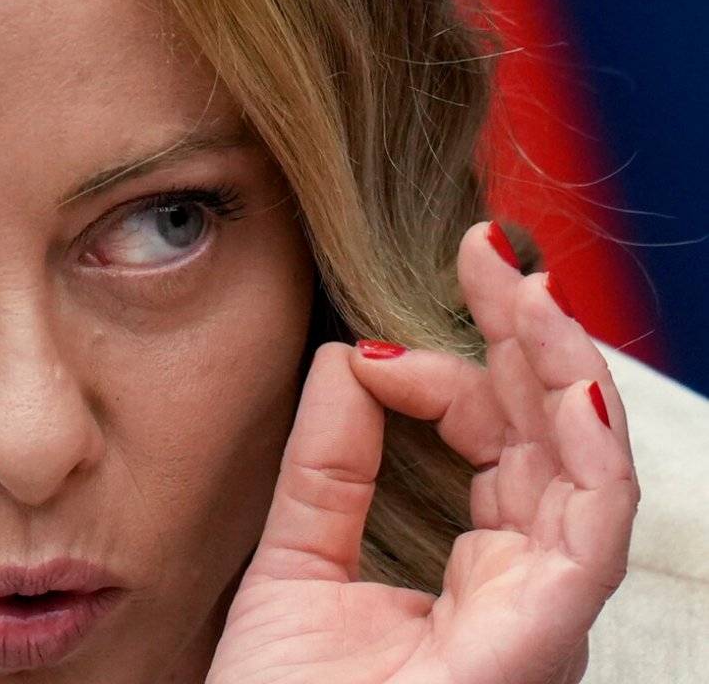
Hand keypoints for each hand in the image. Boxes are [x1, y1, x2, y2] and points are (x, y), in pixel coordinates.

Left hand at [206, 222, 638, 683]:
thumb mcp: (297, 556)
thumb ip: (328, 461)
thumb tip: (351, 356)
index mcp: (475, 572)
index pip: (497, 445)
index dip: (459, 370)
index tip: (382, 339)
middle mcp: (522, 587)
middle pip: (552, 438)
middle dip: (527, 334)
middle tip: (487, 250)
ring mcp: (539, 613)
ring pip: (585, 466)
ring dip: (561, 365)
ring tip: (521, 284)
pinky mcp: (541, 635)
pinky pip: (589, 530)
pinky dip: (587, 447)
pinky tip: (562, 375)